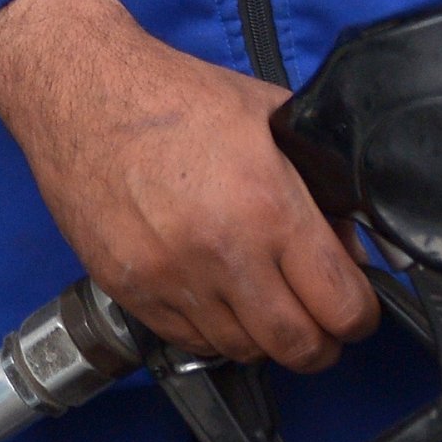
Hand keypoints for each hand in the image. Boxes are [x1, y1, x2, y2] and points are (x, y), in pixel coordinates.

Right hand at [0, 0, 378, 370]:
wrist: (80, 90)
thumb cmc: (173, 95)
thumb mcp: (269, 118)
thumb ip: (321, 184)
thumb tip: (352, 244)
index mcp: (268, 207)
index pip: (343, 306)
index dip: (361, 313)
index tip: (355, 305)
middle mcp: (222, 253)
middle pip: (300, 348)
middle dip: (321, 341)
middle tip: (318, 319)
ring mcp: (172, 278)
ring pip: (245, 351)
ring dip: (264, 336)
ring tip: (262, 301)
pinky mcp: (131, 289)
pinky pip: (190, 341)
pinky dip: (213, 329)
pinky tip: (215, 294)